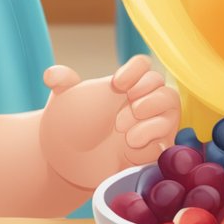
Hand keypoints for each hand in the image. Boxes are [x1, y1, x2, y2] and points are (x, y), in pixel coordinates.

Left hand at [38, 55, 180, 189]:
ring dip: (150, 115)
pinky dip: (152, 138)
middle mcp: (143, 100)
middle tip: (119, 115)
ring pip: (171, 105)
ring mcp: (153, 123)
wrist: (71, 159)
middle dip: (145, 94)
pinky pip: (168, 137)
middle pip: (162, 84)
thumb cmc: (71, 123)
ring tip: (124, 131)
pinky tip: (130, 145)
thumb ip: (60, 81)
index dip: (136, 69)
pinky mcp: (157, 147)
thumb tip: (51, 74)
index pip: (143, 64)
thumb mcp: (63, 98)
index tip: (117, 84)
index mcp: (125, 84)